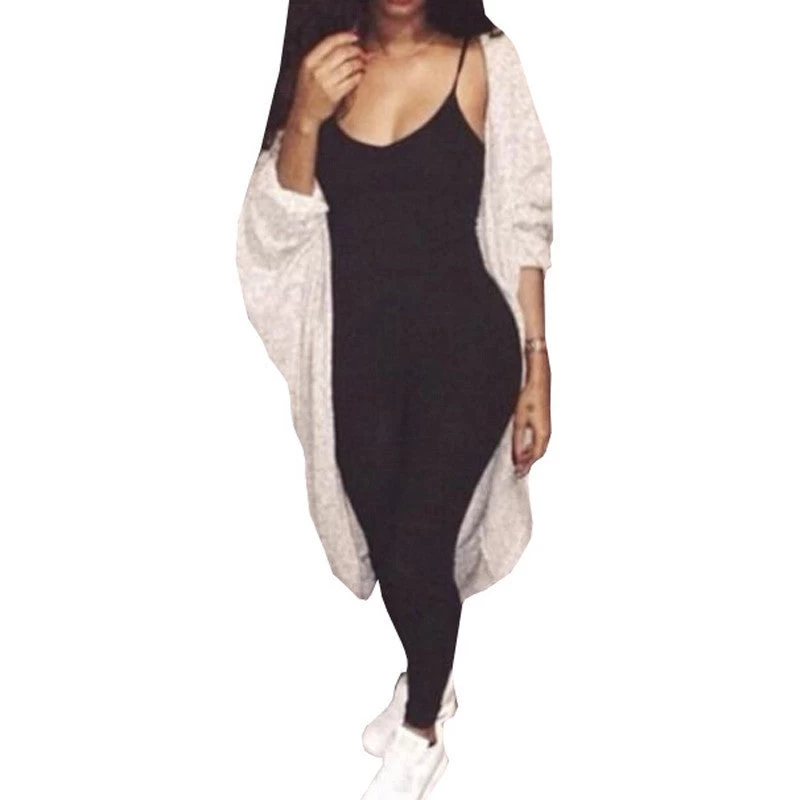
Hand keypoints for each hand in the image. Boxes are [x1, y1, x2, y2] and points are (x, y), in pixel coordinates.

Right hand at [288, 29, 369, 127]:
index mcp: (309, 61)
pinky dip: (359, 76)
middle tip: (362, 53)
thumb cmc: (309, 90)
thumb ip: (322, 56)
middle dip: (356, 50)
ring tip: (362, 64)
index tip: (356, 37)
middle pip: (342, 53)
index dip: (345, 37)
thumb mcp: (308, 70)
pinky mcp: (334, 96)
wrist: (304, 114)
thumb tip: (344, 42)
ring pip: (349, 66)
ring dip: (359, 63)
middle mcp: (316, 71)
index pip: (330, 42)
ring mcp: (325, 84)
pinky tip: (360, 75)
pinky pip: (351, 81)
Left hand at [512, 352, 550, 476]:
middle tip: (517, 472)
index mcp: (542, 434)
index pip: (534, 456)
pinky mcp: (544, 424)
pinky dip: (532, 448)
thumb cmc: (529, 399)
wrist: (539, 383)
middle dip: (528, 463)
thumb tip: (517, 456)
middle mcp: (547, 433)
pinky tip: (524, 448)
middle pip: (538, 454)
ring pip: (539, 448)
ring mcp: (547, 428)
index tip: (517, 474)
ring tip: (519, 462)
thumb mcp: (519, 422)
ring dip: (530, 456)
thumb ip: (518, 441)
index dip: (526, 466)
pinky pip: (539, 441)